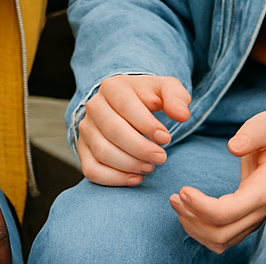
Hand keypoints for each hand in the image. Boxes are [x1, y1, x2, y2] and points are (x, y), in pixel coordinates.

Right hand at [76, 74, 190, 185]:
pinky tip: (135, 178)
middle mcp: (94, 106)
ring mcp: (86, 129)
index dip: (146, 125)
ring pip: (103, 151)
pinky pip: (92, 170)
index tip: (166, 138)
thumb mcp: (166, 90)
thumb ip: (176, 97)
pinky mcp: (83, 149)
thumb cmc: (148, 98)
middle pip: (113, 130)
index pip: (125, 105)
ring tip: (150, 167)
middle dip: (141, 148)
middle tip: (161, 158)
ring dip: (129, 164)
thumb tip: (182, 115)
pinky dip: (113, 179)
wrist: (128, 104)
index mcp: (112, 86)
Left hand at [169, 104, 265, 252]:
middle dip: (193, 220)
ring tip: (177, 203)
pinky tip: (190, 210)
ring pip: (222, 240)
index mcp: (264, 188)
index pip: (228, 212)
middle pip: (222, 233)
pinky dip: (204, 229)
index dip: (201, 207)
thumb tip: (232, 146)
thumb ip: (253, 133)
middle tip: (174, 196)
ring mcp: (257, 214)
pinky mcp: (251, 212)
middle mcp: (261, 208)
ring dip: (196, 228)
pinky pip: (226, 234)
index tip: (183, 189)